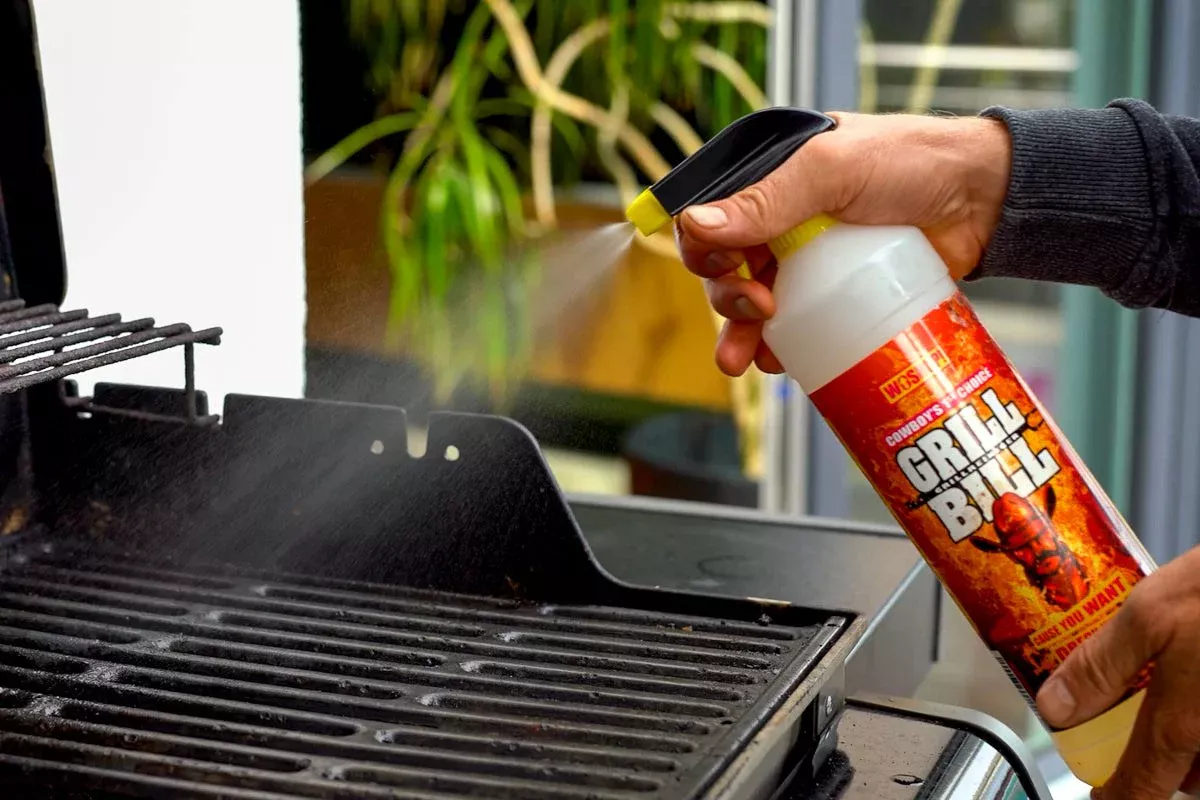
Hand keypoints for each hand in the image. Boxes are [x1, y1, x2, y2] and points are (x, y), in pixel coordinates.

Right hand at [674, 111, 1011, 375]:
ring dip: (739, 333)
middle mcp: (779, 219)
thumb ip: (766, 198)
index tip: (727, 269)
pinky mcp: (836, 294)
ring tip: (742, 361)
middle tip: (756, 309)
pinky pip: (794, 326)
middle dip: (727, 297)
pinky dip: (778, 347)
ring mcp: (807, 259)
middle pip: (725, 267)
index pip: (710, 216)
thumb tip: (695, 224)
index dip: (704, 248)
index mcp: (769, 177)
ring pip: (753, 302)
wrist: (985, 199)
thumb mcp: (832, 170)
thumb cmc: (911, 162)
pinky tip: (777, 362)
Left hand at [1035, 546, 1199, 798]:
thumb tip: (1057, 707)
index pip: (1144, 785)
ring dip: (1195, 742)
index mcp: (1185, 723)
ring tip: (1180, 692)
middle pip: (1192, 776)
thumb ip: (1102, 666)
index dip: (1119, 796)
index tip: (1104, 795)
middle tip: (1140, 726)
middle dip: (1167, 760)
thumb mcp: (1149, 615)